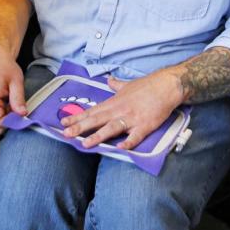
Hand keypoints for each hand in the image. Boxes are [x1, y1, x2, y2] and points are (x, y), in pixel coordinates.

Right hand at [0, 47, 25, 134]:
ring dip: (7, 118)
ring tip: (13, 103)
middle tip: (19, 109)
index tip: (23, 116)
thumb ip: (18, 99)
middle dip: (10, 122)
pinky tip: (9, 103)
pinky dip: (4, 114)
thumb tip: (22, 114)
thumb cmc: (4, 66)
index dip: (13, 122)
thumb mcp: (16, 81)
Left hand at [60, 68, 182, 149]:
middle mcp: (119, 110)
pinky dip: (128, 142)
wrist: (166, 86)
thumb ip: (116, 85)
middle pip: (97, 120)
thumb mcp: (128, 84)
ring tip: (85, 144)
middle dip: (80, 127)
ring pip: (111, 128)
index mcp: (114, 102)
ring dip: (98, 136)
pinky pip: (135, 136)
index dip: (77, 117)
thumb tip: (109, 80)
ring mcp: (132, 118)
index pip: (92, 111)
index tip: (63, 123)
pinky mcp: (145, 125)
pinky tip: (120, 148)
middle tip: (66, 134)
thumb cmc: (147, 85)